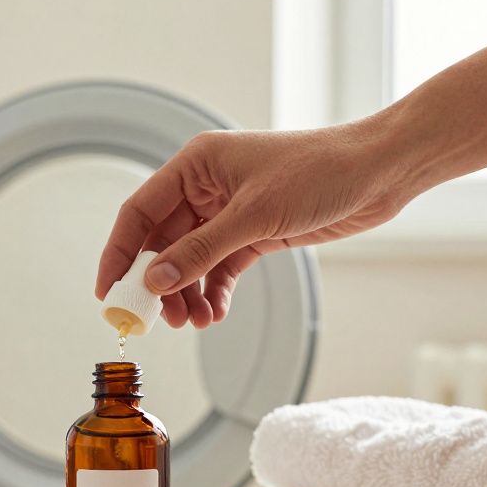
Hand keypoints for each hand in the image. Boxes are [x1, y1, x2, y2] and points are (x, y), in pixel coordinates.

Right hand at [95, 119, 418, 328]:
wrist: (378, 172)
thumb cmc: (320, 172)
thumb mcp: (253, 215)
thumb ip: (201, 251)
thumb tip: (154, 281)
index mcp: (195, 164)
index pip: (140, 212)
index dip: (120, 253)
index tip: (108, 292)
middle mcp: (206, 186)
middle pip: (163, 242)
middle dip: (161, 284)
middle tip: (161, 320)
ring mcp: (229, 211)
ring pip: (192, 260)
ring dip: (189, 293)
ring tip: (196, 322)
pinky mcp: (254, 232)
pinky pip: (220, 267)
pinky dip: (215, 291)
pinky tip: (216, 313)